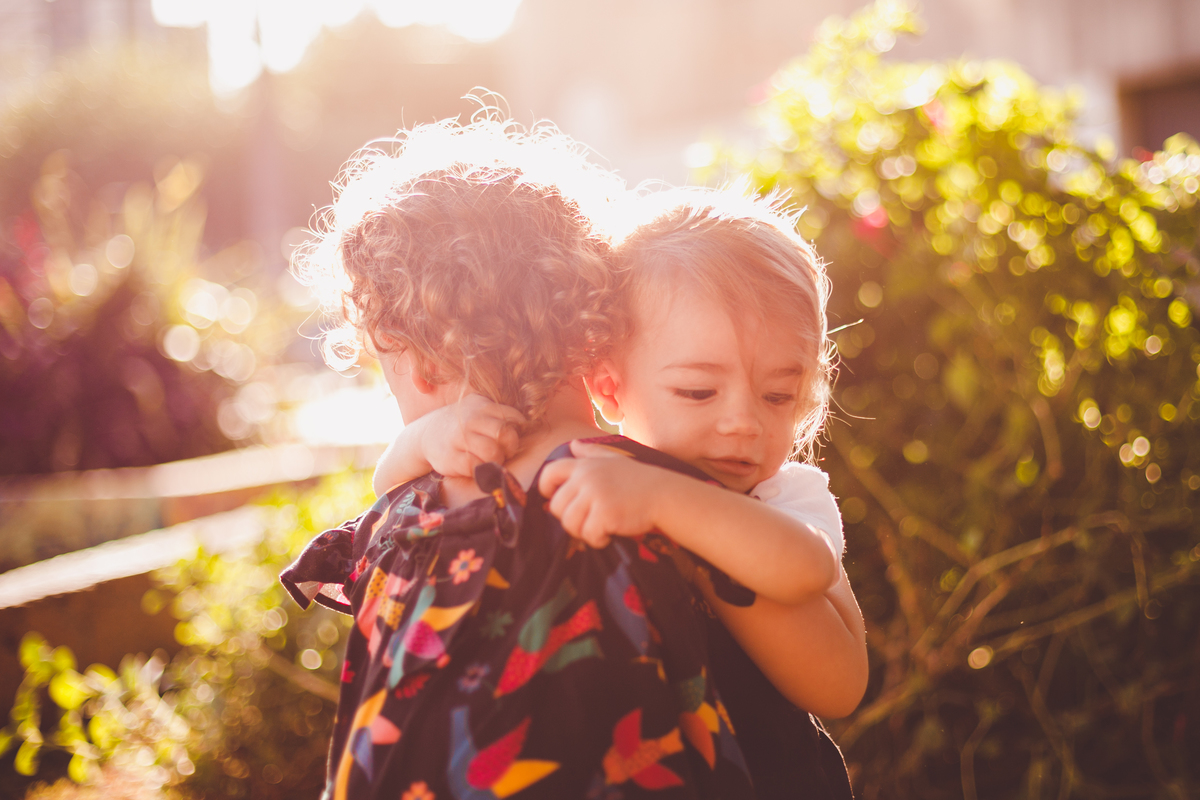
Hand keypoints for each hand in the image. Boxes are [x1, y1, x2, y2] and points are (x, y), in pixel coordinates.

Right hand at [419, 394, 524, 477]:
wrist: (425, 435)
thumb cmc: (460, 425)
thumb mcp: (477, 409)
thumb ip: (499, 414)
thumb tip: (527, 425)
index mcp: (482, 405)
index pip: (513, 417)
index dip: (517, 431)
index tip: (510, 439)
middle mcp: (471, 419)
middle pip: (505, 434)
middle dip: (509, 447)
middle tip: (504, 452)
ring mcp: (459, 438)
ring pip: (493, 452)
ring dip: (497, 461)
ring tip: (491, 460)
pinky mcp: (451, 458)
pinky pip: (476, 467)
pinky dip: (481, 470)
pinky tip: (477, 466)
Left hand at [536, 440, 667, 547]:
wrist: (664, 494)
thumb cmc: (639, 480)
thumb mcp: (614, 460)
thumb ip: (591, 453)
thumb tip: (574, 445)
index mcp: (585, 465)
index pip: (549, 473)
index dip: (546, 489)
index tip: (557, 499)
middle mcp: (586, 478)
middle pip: (556, 506)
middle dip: (569, 518)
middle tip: (589, 520)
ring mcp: (595, 495)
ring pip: (569, 523)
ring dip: (583, 531)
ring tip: (600, 528)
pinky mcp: (604, 513)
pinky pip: (587, 535)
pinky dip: (597, 540)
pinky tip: (609, 534)